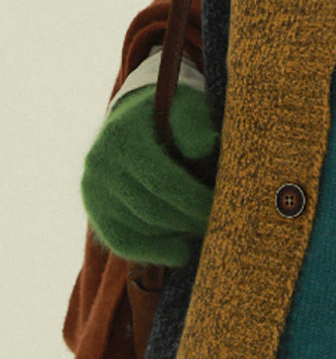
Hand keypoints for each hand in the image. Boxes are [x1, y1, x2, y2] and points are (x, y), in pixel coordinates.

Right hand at [81, 83, 217, 266]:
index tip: (218, 207)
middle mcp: (100, 165)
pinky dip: (152, 251)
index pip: (162, 180)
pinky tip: (179, 252)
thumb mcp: (185, 106)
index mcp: (122, 137)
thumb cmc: (169, 114)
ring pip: (140, 228)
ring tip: (201, 227)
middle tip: (217, 223)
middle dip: (188, 220)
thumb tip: (203, 148)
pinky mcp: (95, 210)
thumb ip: (194, 123)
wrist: (134, 118)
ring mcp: (93, 190)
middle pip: (152, 208)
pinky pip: (122, 241)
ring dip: (175, 233)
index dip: (193, 199)